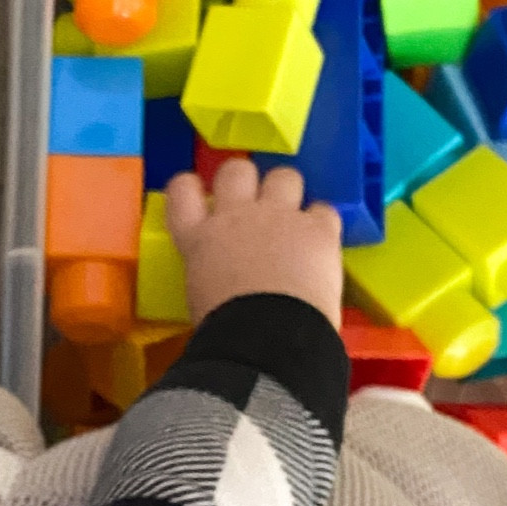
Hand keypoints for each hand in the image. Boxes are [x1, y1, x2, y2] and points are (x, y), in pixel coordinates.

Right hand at [164, 159, 342, 328]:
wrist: (265, 336)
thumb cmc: (223, 328)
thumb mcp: (202, 292)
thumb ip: (212, 269)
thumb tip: (227, 276)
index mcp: (199, 237)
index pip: (182, 190)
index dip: (189, 186)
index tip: (197, 194)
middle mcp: (236, 216)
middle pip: (236, 170)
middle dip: (244, 180)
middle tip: (252, 203)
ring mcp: (279, 217)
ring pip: (284, 176)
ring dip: (287, 192)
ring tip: (292, 217)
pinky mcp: (318, 229)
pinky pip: (323, 210)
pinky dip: (322, 224)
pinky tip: (321, 244)